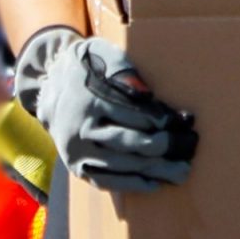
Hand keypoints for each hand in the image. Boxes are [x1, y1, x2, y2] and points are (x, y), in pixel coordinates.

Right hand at [15, 26, 195, 193]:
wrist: (49, 90)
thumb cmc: (86, 69)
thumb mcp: (101, 54)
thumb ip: (124, 69)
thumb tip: (148, 96)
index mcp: (90, 99)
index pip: (133, 114)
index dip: (163, 120)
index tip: (185, 123)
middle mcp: (81, 128)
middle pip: (129, 143)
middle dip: (164, 147)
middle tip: (190, 147)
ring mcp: (77, 151)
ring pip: (122, 165)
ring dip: (155, 170)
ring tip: (182, 171)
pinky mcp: (77, 167)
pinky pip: (107, 181)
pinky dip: (132, 184)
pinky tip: (155, 183)